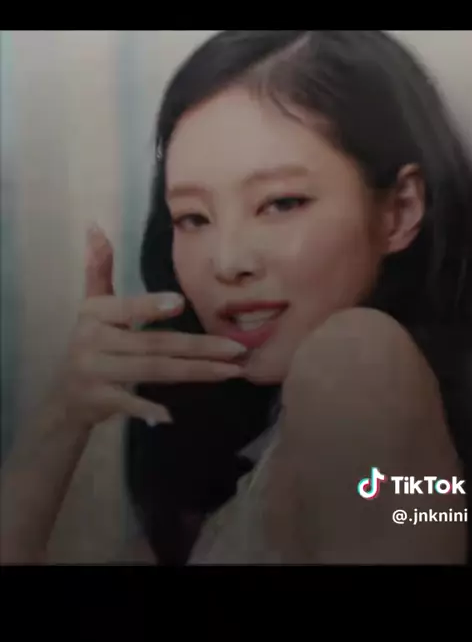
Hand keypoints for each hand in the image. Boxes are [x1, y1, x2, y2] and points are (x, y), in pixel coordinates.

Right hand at [51, 224, 245, 428]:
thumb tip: (96, 226)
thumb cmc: (88, 343)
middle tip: (237, 349)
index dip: (150, 306)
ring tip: (230, 372)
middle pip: (154, 344)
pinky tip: (171, 415)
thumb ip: (98, 268)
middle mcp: (92, 341)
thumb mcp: (90, 305)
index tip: (179, 303)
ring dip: (194, 372)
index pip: (126, 309)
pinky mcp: (100, 400)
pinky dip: (148, 409)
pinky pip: (128, 402)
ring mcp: (95, 372)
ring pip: (152, 371)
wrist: (64, 396)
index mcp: (94, 315)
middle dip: (199, 347)